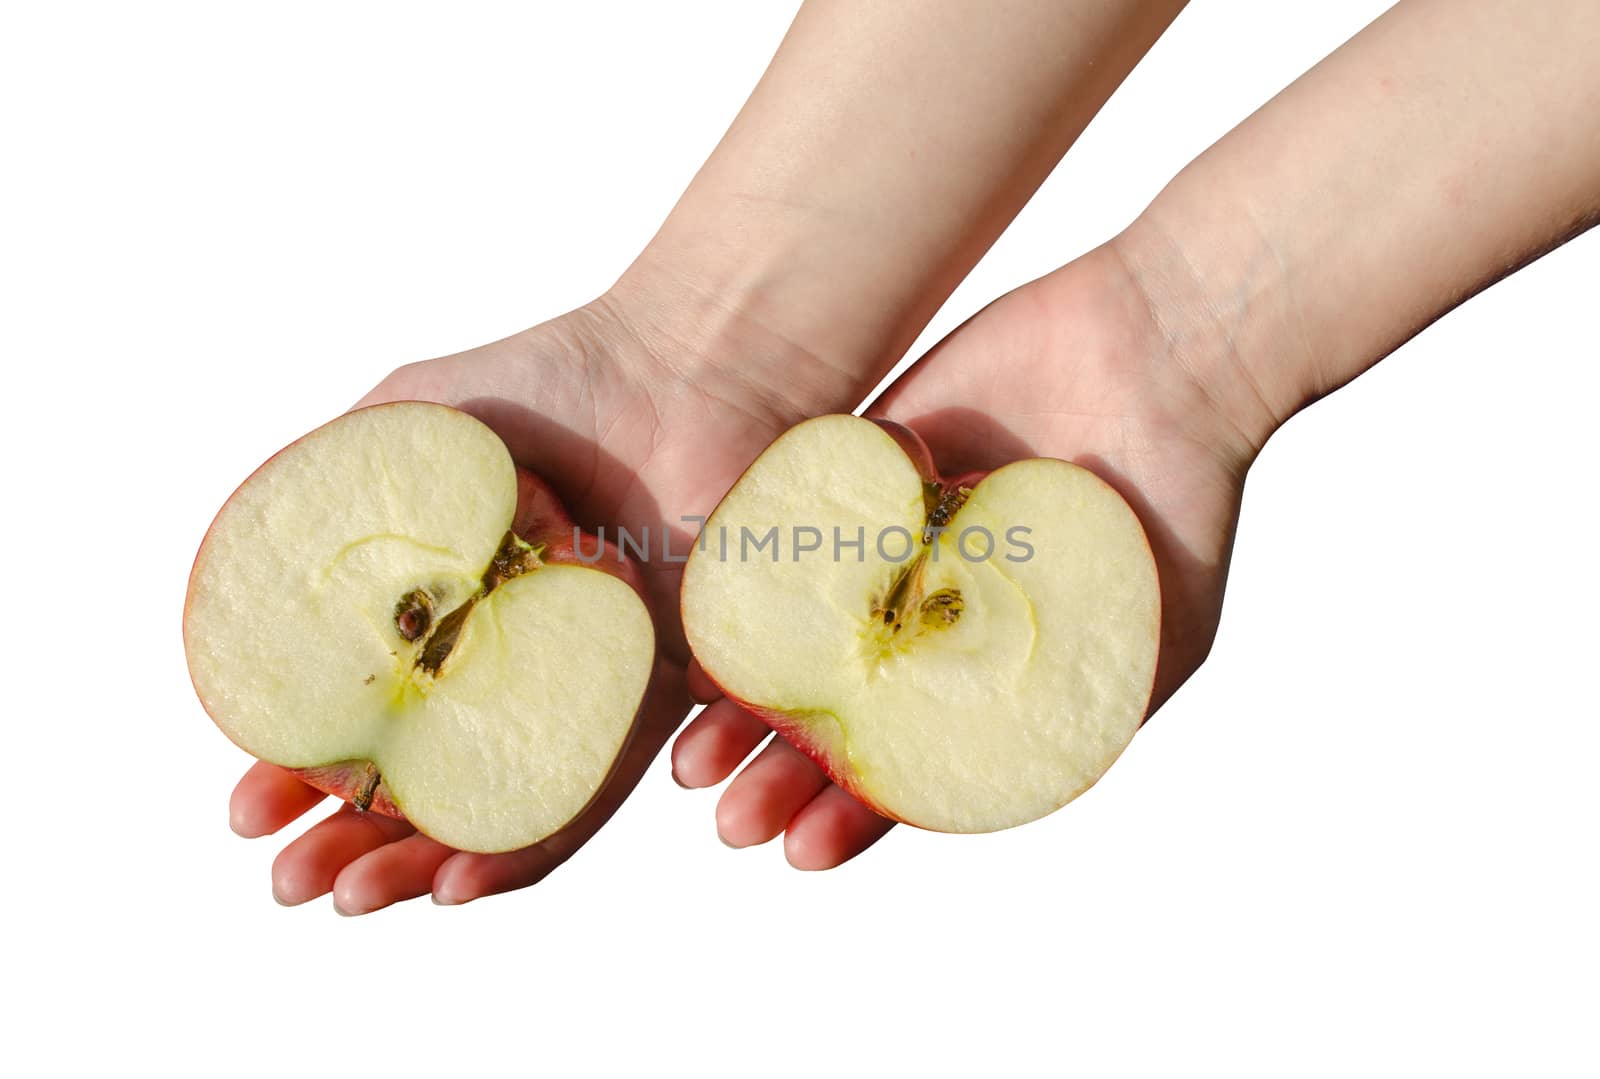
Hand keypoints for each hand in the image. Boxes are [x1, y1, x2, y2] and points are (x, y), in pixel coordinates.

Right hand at [226, 279, 814, 912]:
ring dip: (417, 865)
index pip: (372, 718)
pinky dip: (522, 846)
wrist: (684, 371)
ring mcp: (583, 691)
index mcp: (456, 615)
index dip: (301, 772)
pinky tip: (454, 881)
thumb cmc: (553, 381)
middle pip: (428, 781)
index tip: (248, 808)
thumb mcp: (411, 425)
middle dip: (347, 843)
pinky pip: (590, 794)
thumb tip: (234, 580)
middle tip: (287, 877)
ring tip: (346, 896)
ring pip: (498, 807)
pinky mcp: (654, 701)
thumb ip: (328, 492)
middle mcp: (517, 663)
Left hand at [670, 243, 1262, 865]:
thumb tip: (974, 810)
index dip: (852, 815)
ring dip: (743, 701)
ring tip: (694, 759)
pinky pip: (784, 534)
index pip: (903, 765)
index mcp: (983, 677)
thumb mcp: (1151, 649)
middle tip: (728, 819)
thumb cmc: (1176, 513)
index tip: (803, 852)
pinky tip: (705, 637)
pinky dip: (743, 586)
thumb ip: (1071, 723)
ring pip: (794, 638)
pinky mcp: (857, 473)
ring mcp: (888, 551)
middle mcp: (928, 622)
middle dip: (779, 772)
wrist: (1161, 359)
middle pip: (834, 714)